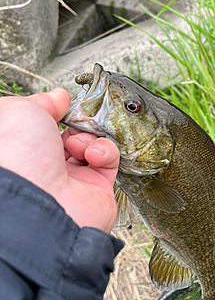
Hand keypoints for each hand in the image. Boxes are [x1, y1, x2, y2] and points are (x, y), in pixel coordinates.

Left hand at [0, 89, 119, 231]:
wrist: (41, 203)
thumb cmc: (19, 160)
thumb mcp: (20, 112)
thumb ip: (42, 100)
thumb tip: (59, 97)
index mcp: (24, 150)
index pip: (45, 126)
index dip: (56, 112)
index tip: (62, 104)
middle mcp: (47, 167)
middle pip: (71, 135)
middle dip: (76, 124)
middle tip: (76, 120)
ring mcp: (73, 179)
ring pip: (92, 145)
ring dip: (89, 137)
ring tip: (78, 143)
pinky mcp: (98, 189)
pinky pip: (110, 160)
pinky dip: (105, 151)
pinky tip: (93, 155)